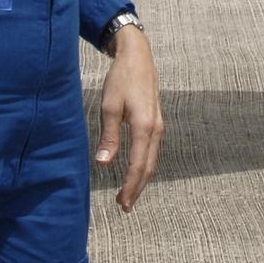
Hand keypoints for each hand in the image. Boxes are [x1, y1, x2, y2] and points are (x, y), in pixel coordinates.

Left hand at [96, 25, 162, 211]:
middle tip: (125, 206)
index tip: (122, 203)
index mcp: (145, 126)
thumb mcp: (109, 106)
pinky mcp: (156, 121)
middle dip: (138, 188)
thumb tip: (104, 164)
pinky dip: (144, 164)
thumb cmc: (121, 79)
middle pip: (149, 166)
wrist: (138, 56)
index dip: (131, 186)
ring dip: (141, 178)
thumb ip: (109, 136)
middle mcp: (156, 128)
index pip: (139, 165)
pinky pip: (152, 149)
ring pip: (152, 159)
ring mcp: (158, 124)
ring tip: (128, 193)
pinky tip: (136, 170)